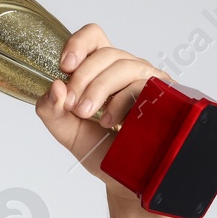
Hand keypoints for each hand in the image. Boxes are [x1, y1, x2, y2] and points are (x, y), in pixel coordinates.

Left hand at [35, 23, 170, 203]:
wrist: (125, 180)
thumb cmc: (101, 151)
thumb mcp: (67, 131)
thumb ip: (52, 110)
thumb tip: (54, 87)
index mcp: (102, 70)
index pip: (94, 37)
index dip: (78, 44)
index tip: (65, 67)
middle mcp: (127, 69)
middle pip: (105, 52)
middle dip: (83, 78)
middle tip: (73, 106)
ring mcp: (148, 80)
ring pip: (124, 65)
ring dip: (99, 89)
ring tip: (88, 115)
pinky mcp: (165, 94)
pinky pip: (142, 85)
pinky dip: (121, 101)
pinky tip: (111, 122)